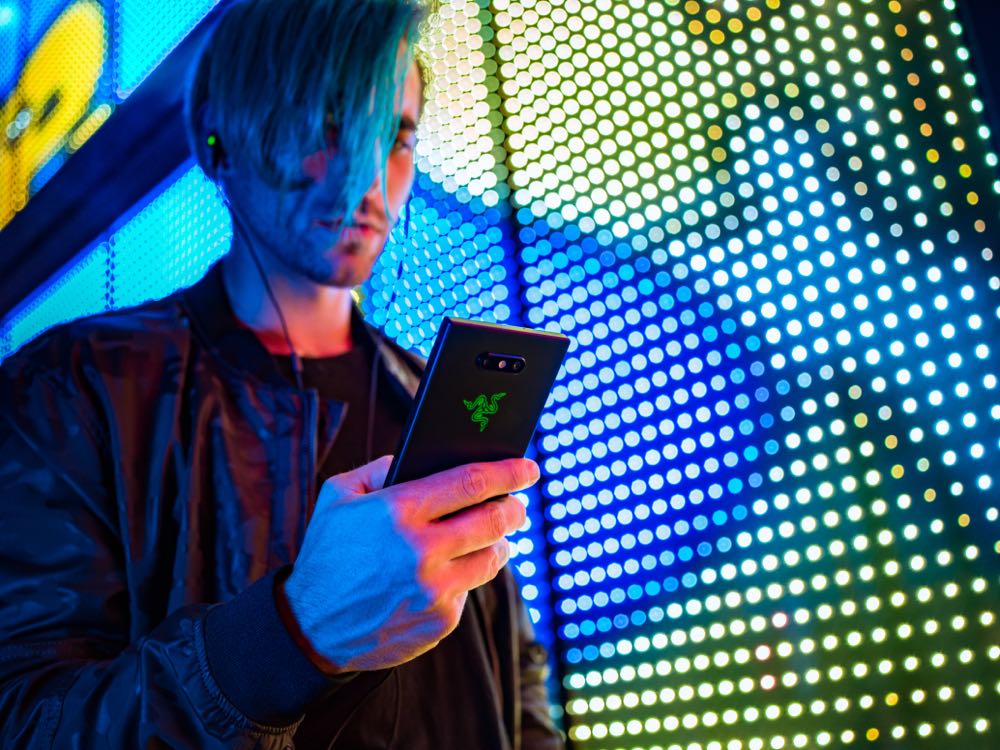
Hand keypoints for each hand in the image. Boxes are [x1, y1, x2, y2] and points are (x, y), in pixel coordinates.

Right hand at [281, 455, 538, 671]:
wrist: (310, 628)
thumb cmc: (327, 554)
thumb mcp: (338, 497)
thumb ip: (379, 469)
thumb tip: (419, 457)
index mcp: (399, 511)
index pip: (472, 482)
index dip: (508, 472)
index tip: (528, 467)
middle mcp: (421, 550)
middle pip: (494, 520)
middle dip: (514, 508)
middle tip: (517, 504)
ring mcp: (434, 590)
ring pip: (492, 558)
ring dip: (498, 544)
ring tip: (489, 537)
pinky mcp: (441, 622)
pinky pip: (468, 591)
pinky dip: (464, 578)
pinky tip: (448, 573)